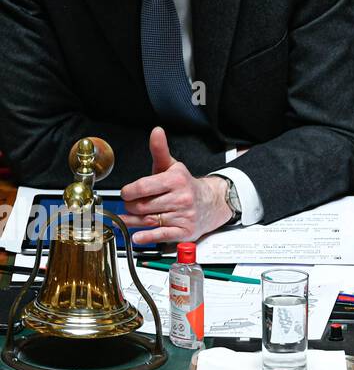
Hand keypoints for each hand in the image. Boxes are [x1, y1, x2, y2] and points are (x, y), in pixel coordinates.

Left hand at [119, 127, 232, 243]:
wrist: (211, 202)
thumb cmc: (185, 185)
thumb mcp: (172, 166)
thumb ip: (160, 150)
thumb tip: (156, 132)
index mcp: (176, 180)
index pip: (142, 187)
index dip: (128, 191)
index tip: (126, 192)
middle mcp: (181, 198)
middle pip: (141, 206)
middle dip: (131, 206)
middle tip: (131, 204)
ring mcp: (183, 215)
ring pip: (147, 220)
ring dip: (133, 220)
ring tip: (131, 216)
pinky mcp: (184, 231)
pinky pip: (160, 235)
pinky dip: (146, 237)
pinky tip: (137, 236)